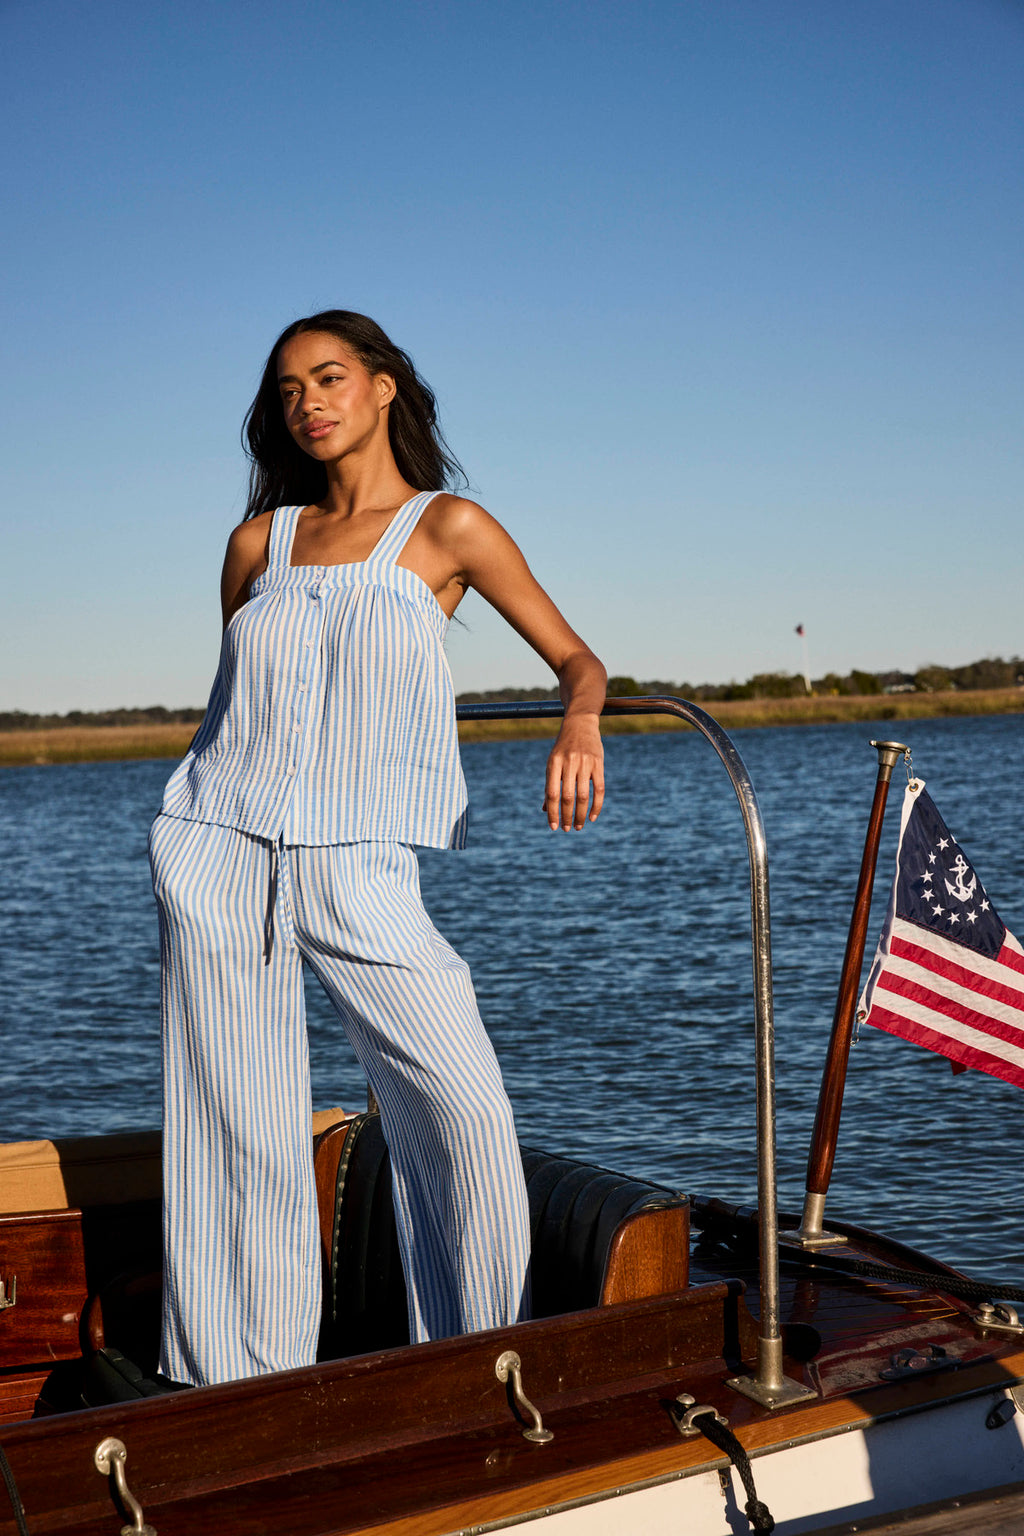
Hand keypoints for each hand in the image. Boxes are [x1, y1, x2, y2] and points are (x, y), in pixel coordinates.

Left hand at [542, 715, 604, 830]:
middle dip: (566, 816)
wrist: (580, 722)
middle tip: (567, 829)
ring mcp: (585, 762)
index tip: (553, 827)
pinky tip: (593, 817)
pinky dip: (596, 806)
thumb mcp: (552, 762)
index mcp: (553, 763)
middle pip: (567, 797)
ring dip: (580, 814)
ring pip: (583, 796)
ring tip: (578, 826)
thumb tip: (546, 809)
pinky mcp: (599, 763)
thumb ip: (550, 784)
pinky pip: (599, 789)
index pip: (552, 793)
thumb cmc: (563, 747)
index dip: (552, 812)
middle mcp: (568, 762)